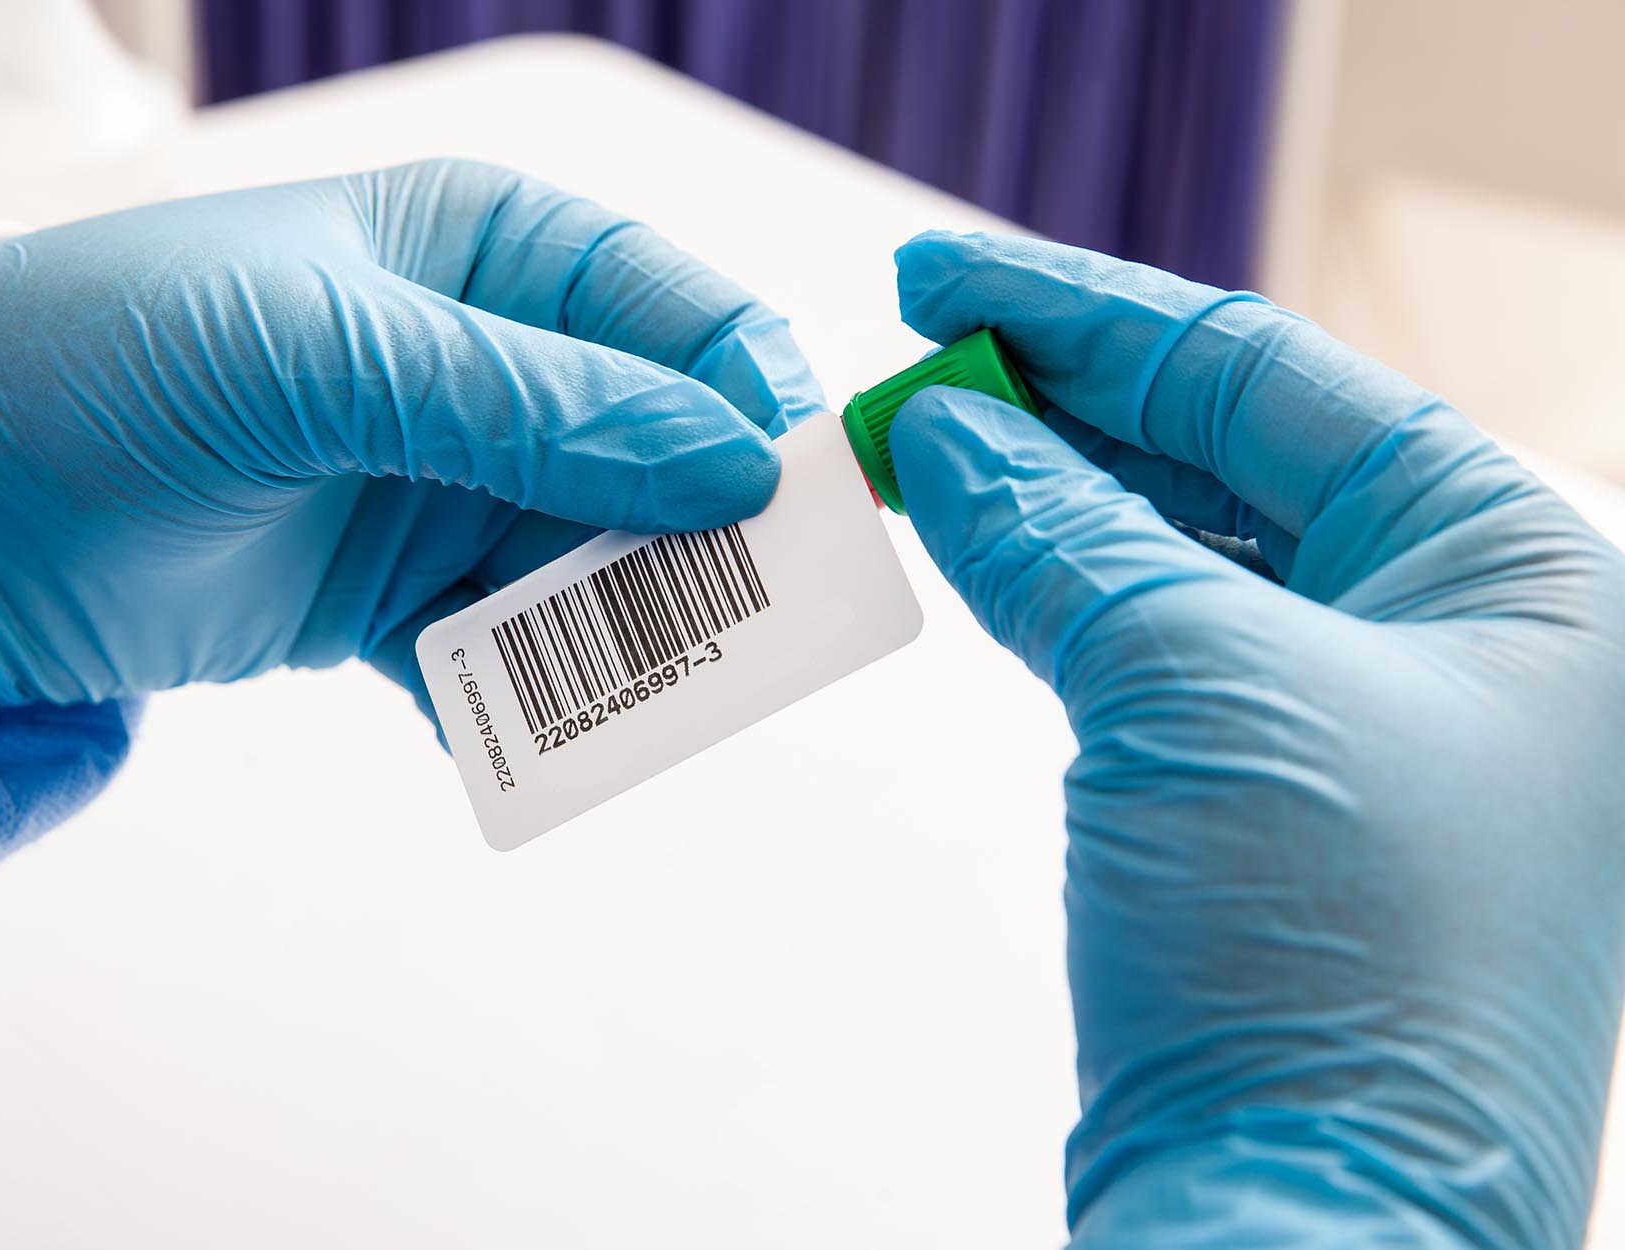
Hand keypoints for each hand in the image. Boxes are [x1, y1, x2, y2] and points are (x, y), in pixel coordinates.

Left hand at [0, 159, 823, 716]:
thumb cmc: (113, 358)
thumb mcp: (325, 354)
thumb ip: (529, 404)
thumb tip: (731, 460)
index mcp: (486, 252)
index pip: (676, 309)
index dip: (751, 390)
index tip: (797, 487)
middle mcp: (489, 366)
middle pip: (661, 447)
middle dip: (709, 531)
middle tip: (748, 616)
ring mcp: (446, 487)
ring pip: (598, 561)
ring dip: (628, 626)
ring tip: (640, 691)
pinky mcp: (397, 597)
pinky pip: (508, 653)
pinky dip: (527, 697)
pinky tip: (527, 733)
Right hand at [888, 232, 1624, 1248]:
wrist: (1302, 1220)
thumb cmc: (1343, 976)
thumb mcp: (1196, 686)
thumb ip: (1063, 532)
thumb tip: (955, 434)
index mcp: (1520, 571)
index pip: (1271, 379)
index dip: (1092, 312)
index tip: (951, 278)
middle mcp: (1462, 636)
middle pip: (1226, 452)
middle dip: (1061, 395)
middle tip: (916, 350)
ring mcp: (1365, 719)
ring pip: (1177, 545)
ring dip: (1043, 487)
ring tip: (923, 433)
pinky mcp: (1266, 799)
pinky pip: (1149, 641)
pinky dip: (1051, 584)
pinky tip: (975, 537)